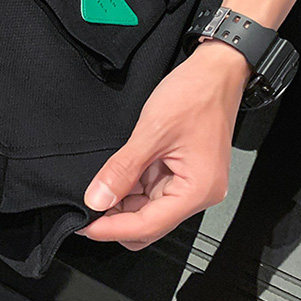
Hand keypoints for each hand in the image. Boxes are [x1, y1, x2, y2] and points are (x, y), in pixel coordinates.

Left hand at [77, 39, 250, 249]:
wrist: (215, 71)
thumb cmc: (195, 95)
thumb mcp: (151, 131)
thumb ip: (122, 169)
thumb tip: (97, 199)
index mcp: (197, 190)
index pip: (149, 225)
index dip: (113, 229)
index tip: (85, 227)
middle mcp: (197, 193)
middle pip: (150, 223)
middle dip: (117, 220)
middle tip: (85, 208)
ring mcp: (189, 182)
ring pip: (149, 208)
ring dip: (122, 203)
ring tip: (95, 190)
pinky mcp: (182, 171)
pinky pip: (152, 190)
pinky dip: (131, 188)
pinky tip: (113, 178)